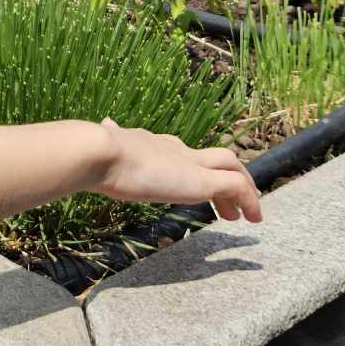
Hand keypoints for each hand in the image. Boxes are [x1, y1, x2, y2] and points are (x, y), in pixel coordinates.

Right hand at [89, 117, 262, 222]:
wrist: (101, 153)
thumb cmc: (93, 158)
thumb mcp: (99, 153)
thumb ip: (100, 144)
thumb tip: (92, 128)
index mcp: (150, 144)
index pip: (179, 151)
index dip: (191, 165)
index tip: (190, 182)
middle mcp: (174, 148)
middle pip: (213, 156)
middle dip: (226, 174)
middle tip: (230, 200)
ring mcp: (190, 163)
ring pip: (232, 166)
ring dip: (244, 189)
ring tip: (248, 214)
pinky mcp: (202, 180)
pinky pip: (236, 187)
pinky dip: (249, 200)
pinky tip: (251, 217)